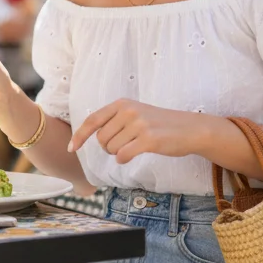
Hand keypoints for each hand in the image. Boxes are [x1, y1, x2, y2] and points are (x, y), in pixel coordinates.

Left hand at [69, 99, 197, 163]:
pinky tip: (136, 153)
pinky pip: (123, 156)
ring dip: (120, 153)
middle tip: (126, 144)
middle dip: (109, 148)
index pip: (92, 120)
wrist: (191, 128)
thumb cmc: (161, 124)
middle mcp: (128, 111)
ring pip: (112, 150)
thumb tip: (91, 134)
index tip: (71, 148)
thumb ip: (115, 119)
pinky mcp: (148, 139)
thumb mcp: (136, 113)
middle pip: (101, 140)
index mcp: (123, 104)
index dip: (79, 136)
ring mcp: (138, 124)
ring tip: (136, 145)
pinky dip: (125, 159)